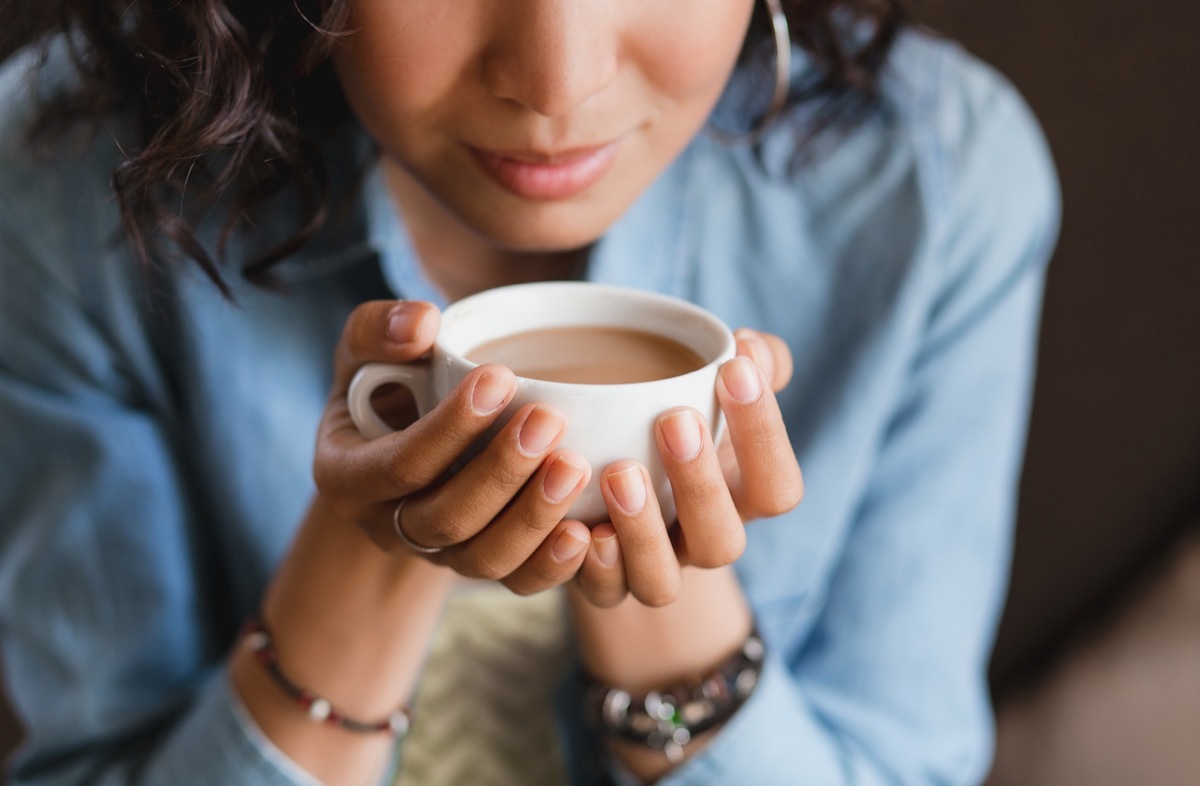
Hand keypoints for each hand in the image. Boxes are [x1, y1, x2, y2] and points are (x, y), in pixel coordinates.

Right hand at [312, 300, 593, 593]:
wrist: (400, 442)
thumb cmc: (386, 385)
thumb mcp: (363, 350)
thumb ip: (379, 329)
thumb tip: (422, 323)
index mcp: (348, 476)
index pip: (400, 464)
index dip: (450, 427)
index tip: (501, 377)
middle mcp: (387, 527)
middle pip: (445, 519)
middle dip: (501, 472)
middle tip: (549, 422)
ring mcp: (436, 555)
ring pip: (483, 558)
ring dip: (533, 517)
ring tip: (576, 466)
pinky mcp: (481, 566)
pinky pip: (516, 583)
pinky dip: (553, 565)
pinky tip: (588, 532)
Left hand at [574, 328, 802, 606]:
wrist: (612, 476)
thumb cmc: (677, 419)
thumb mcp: (716, 391)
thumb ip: (751, 364)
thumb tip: (749, 343)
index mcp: (742, 499)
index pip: (777, 487)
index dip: (763, 434)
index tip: (733, 368)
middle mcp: (702, 543)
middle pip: (722, 542)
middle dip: (700, 484)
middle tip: (673, 421)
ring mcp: (653, 570)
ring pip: (661, 581)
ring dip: (643, 531)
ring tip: (620, 473)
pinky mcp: (602, 584)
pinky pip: (602, 594)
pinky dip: (593, 567)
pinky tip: (580, 527)